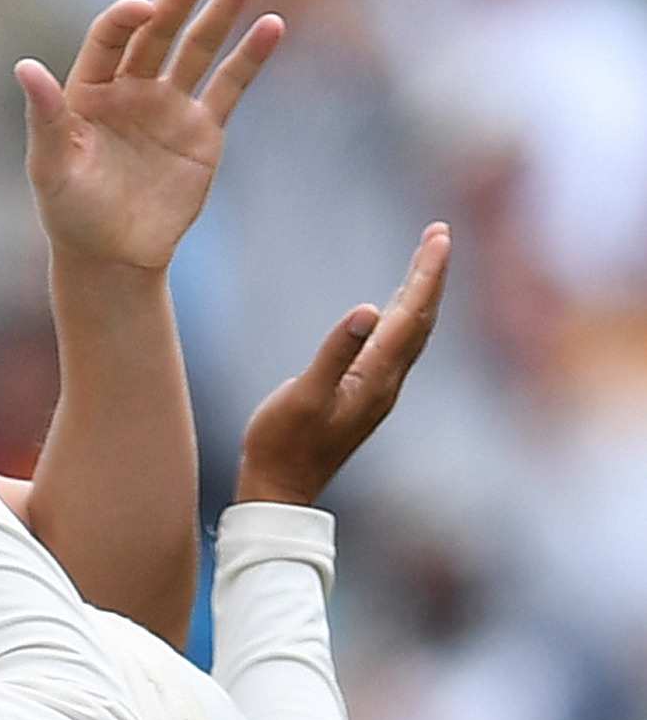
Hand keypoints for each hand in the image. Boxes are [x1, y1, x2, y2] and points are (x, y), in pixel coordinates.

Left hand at [20, 0, 283, 271]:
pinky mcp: (203, 129)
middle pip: (157, 33)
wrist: (113, 255)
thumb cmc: (70, 212)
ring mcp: (169, 105)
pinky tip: (270, 26)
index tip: (142, 9)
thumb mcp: (51, 165)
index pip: (109, 39)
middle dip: (177, 1)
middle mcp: (130, 88)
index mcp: (89, 89)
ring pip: (198, 49)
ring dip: (221, 13)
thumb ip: (45, 116)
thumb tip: (24, 67)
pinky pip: (229, 85)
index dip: (124, 20)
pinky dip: (250, 57)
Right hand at [236, 223, 450, 505]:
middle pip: (420, 319)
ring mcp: (378, 389)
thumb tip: (367, 310)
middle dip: (431, 275)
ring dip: (420, 293)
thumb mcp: (304, 395)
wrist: (280, 487)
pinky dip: (404, 316)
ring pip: (412, 332)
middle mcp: (387, 381)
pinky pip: (396, 345)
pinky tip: (396, 309)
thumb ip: (335, 353)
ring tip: (425, 261)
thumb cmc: (283, 442)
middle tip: (438, 233)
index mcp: (376, 376)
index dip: (426, 273)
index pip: (411, 314)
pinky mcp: (364, 394)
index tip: (439, 235)